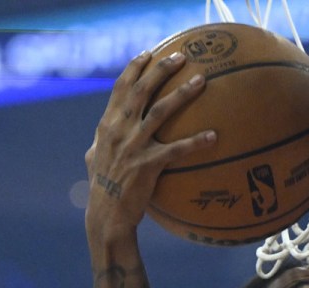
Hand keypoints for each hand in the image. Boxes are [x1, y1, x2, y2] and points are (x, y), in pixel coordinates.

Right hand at [84, 50, 216, 242]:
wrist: (106, 214)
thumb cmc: (102, 187)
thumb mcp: (94, 157)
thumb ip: (101, 139)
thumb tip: (103, 130)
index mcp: (107, 125)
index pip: (121, 88)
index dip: (134, 68)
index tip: (148, 52)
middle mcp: (119, 130)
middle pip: (141, 90)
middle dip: (161, 70)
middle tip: (181, 56)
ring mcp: (134, 146)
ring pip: (161, 112)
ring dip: (182, 94)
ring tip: (201, 81)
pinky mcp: (148, 165)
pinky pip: (177, 150)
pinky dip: (196, 142)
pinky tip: (214, 136)